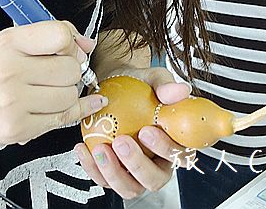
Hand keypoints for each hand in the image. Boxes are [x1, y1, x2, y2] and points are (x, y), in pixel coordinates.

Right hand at [0, 21, 106, 146]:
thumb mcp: (16, 43)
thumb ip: (54, 35)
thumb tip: (87, 44)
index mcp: (8, 43)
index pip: (60, 36)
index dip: (72, 46)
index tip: (67, 52)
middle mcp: (7, 71)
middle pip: (71, 68)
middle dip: (69, 73)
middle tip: (53, 77)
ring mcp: (12, 102)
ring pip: (71, 95)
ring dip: (66, 95)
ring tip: (46, 94)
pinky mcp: (19, 128)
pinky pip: (65, 118)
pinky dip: (69, 112)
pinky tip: (65, 107)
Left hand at [74, 67, 191, 198]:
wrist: (111, 86)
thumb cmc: (138, 86)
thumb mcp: (153, 78)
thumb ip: (165, 84)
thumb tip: (178, 90)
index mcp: (175, 144)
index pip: (180, 157)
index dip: (166, 150)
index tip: (147, 131)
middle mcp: (158, 164)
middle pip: (154, 179)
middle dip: (137, 165)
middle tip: (121, 141)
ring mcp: (134, 173)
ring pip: (129, 187)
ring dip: (113, 172)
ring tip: (100, 149)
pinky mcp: (113, 173)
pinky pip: (104, 179)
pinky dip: (92, 168)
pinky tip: (84, 149)